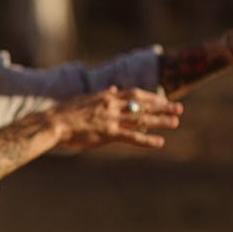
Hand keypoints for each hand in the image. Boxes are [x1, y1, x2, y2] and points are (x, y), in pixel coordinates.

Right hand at [53, 86, 182, 149]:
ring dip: (159, 121)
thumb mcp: (83, 98)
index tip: (162, 99)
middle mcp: (112, 106)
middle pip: (142, 105)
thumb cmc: (64, 112)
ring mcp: (111, 119)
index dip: (151, 97)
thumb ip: (100, 94)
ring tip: (175, 122)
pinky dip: (147, 140)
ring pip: (141, 119)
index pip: (134, 94)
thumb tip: (111, 89)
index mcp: (106, 97)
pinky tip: (160, 142)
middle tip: (178, 108)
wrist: (53, 123)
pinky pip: (132, 136)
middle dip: (162, 106)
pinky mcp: (108, 133)